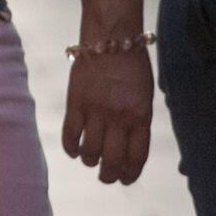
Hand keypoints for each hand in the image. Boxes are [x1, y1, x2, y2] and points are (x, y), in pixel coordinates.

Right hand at [61, 47, 155, 184]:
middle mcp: (119, 119)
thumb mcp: (146, 96)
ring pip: (90, 152)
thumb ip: (138, 122)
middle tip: (106, 176)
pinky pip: (70, 134)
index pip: (136, 158)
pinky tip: (73, 150)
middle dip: (109, 175)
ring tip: (89, 158)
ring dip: (89, 161)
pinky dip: (70, 148)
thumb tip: (127, 145)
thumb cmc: (133, 65)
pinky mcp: (75, 103)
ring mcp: (95, 112)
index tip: (125, 178)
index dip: (130, 174)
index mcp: (141, 118)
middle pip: (112, 161)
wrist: (112, 37)